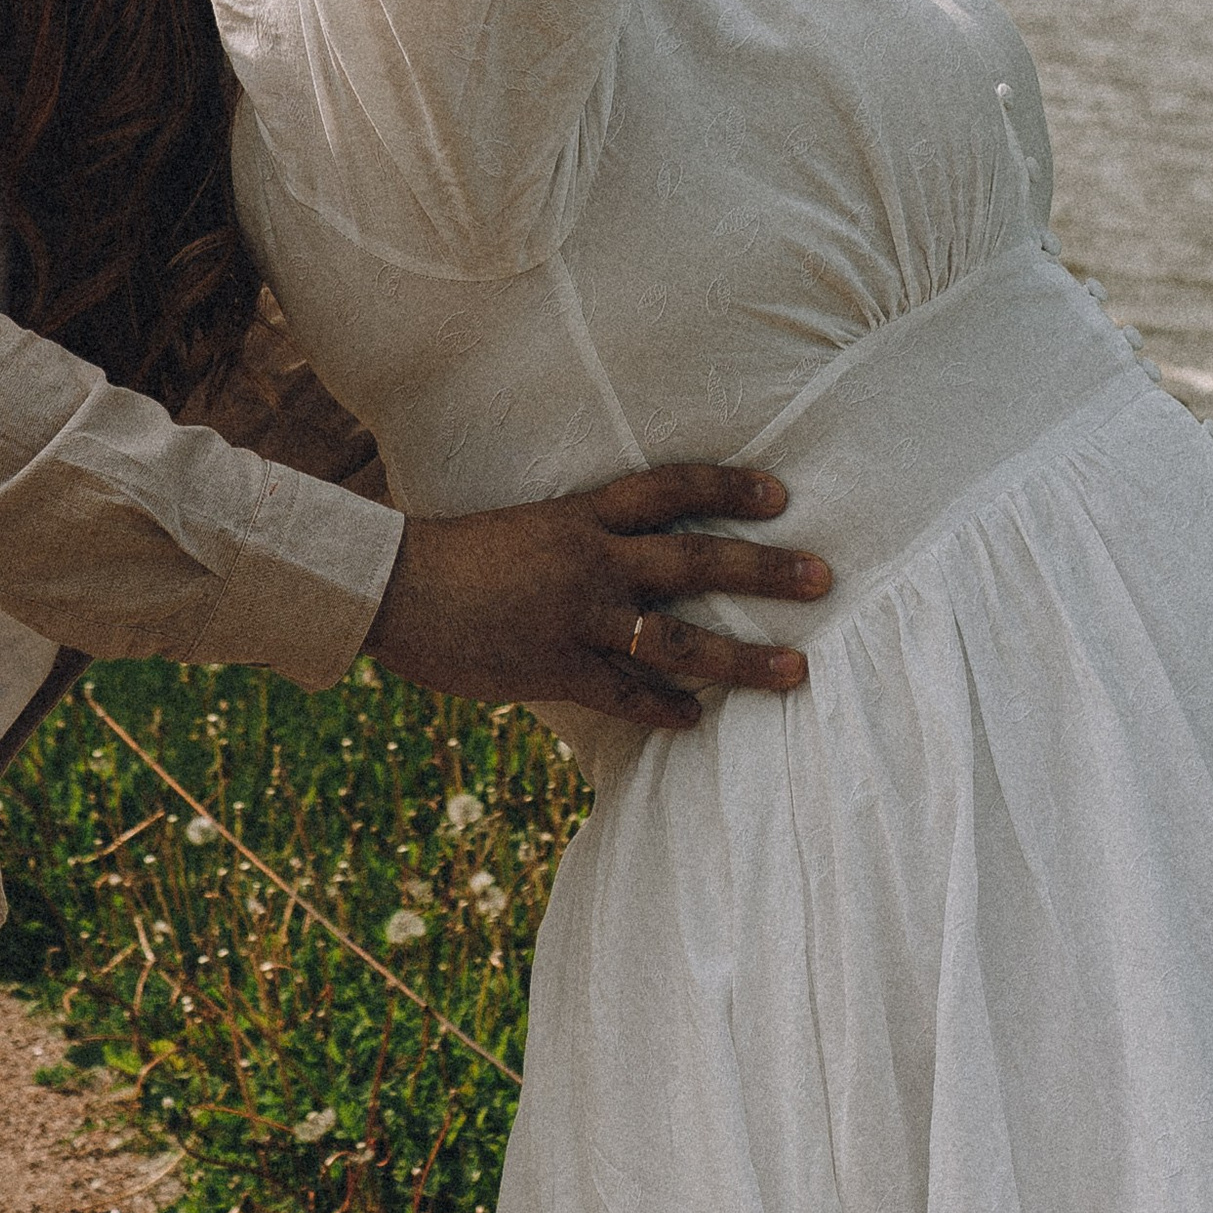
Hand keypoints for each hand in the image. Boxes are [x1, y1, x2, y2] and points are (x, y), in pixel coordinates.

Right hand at [366, 466, 827, 729]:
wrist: (389, 585)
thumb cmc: (449, 555)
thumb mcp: (522, 529)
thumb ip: (573, 541)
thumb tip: (618, 558)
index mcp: (581, 515)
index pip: (669, 489)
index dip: (728, 487)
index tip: (780, 495)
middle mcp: (592, 560)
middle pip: (696, 559)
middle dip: (765, 569)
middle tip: (823, 576)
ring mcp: (578, 617)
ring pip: (679, 639)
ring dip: (743, 659)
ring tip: (797, 670)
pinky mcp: (556, 667)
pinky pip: (626, 694)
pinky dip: (665, 710)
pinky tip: (695, 724)